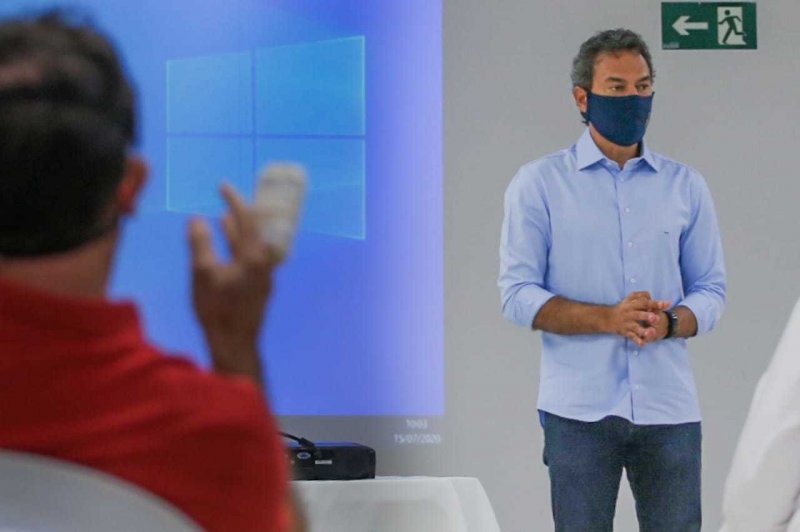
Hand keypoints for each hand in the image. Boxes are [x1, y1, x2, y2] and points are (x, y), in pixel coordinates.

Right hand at [188, 184, 276, 384]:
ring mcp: (263, 276)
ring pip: (251, 246)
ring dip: (237, 231)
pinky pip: (249, 257)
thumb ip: (200, 243)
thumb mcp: (203, 273)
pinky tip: (226, 245)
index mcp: (255, 257)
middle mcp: (264, 263)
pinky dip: (237, 246)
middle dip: (239, 213)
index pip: (247, 219)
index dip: (234, 200)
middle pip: (254, 231)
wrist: (235, 345)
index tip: (223, 186)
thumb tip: (196, 219)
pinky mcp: (258, 287)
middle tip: (227, 197)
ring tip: (223, 217)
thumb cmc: (218, 310)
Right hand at [607, 291, 670, 346]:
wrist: (607, 318)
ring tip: (651, 332)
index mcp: (632, 305)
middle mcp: (630, 314)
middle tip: (656, 318)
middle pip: (639, 315)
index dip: (655, 303)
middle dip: (647, 316)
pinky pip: (631, 337)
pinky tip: (643, 343)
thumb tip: (651, 296)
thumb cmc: (623, 307)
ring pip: (636, 328)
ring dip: (644, 330)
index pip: (644, 302)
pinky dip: (637, 340)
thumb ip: (641, 295)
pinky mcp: (625, 332)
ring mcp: (627, 324)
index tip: (666, 304)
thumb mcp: (629, 298)